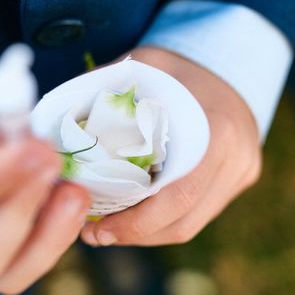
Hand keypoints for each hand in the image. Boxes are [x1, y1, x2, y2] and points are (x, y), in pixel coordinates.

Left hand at [81, 46, 261, 245]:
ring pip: (191, 224)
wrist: (232, 59)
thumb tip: (53, 134)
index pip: (179, 198)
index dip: (137, 225)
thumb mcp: (141, 70)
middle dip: (136, 235)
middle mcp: (236, 161)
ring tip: (111, 227)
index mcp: (216, 134)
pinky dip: (165, 218)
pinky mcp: (238, 180)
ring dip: (149, 232)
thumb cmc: (179, 66)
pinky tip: (138, 212)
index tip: (97, 230)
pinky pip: (200, 212)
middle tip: (95, 234)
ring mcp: (241, 173)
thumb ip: (103, 98)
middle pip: (184, 222)